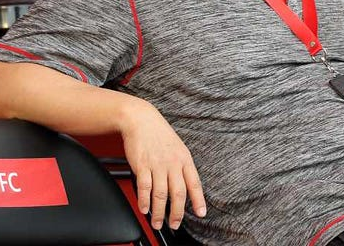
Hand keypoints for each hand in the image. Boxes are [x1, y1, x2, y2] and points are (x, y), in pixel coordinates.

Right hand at [120, 102, 205, 230]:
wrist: (141, 120)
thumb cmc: (160, 135)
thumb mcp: (178, 148)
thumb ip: (181, 167)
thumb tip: (184, 186)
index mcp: (185, 159)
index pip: (195, 183)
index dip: (199, 200)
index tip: (201, 213)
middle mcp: (173, 163)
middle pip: (178, 193)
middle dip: (177, 213)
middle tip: (175, 224)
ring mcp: (157, 165)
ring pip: (160, 194)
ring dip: (159, 212)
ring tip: (157, 223)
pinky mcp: (142, 165)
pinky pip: (144, 187)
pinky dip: (144, 201)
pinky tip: (144, 209)